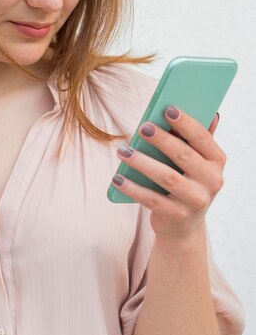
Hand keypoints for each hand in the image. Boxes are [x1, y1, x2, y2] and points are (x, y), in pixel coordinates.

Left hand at [112, 107, 224, 239]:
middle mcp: (212, 181)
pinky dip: (132, 188)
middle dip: (162, 140)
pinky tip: (117, 177)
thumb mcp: (194, 162)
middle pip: (183, 156)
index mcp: (217, 161)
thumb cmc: (185, 181)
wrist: (182, 225)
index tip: (168, 109)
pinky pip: (151, 199)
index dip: (186, 123)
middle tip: (142, 127)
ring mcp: (196, 201)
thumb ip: (194, 138)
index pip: (202, 138)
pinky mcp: (178, 216)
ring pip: (167, 177)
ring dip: (142, 162)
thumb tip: (204, 111)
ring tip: (123, 150)